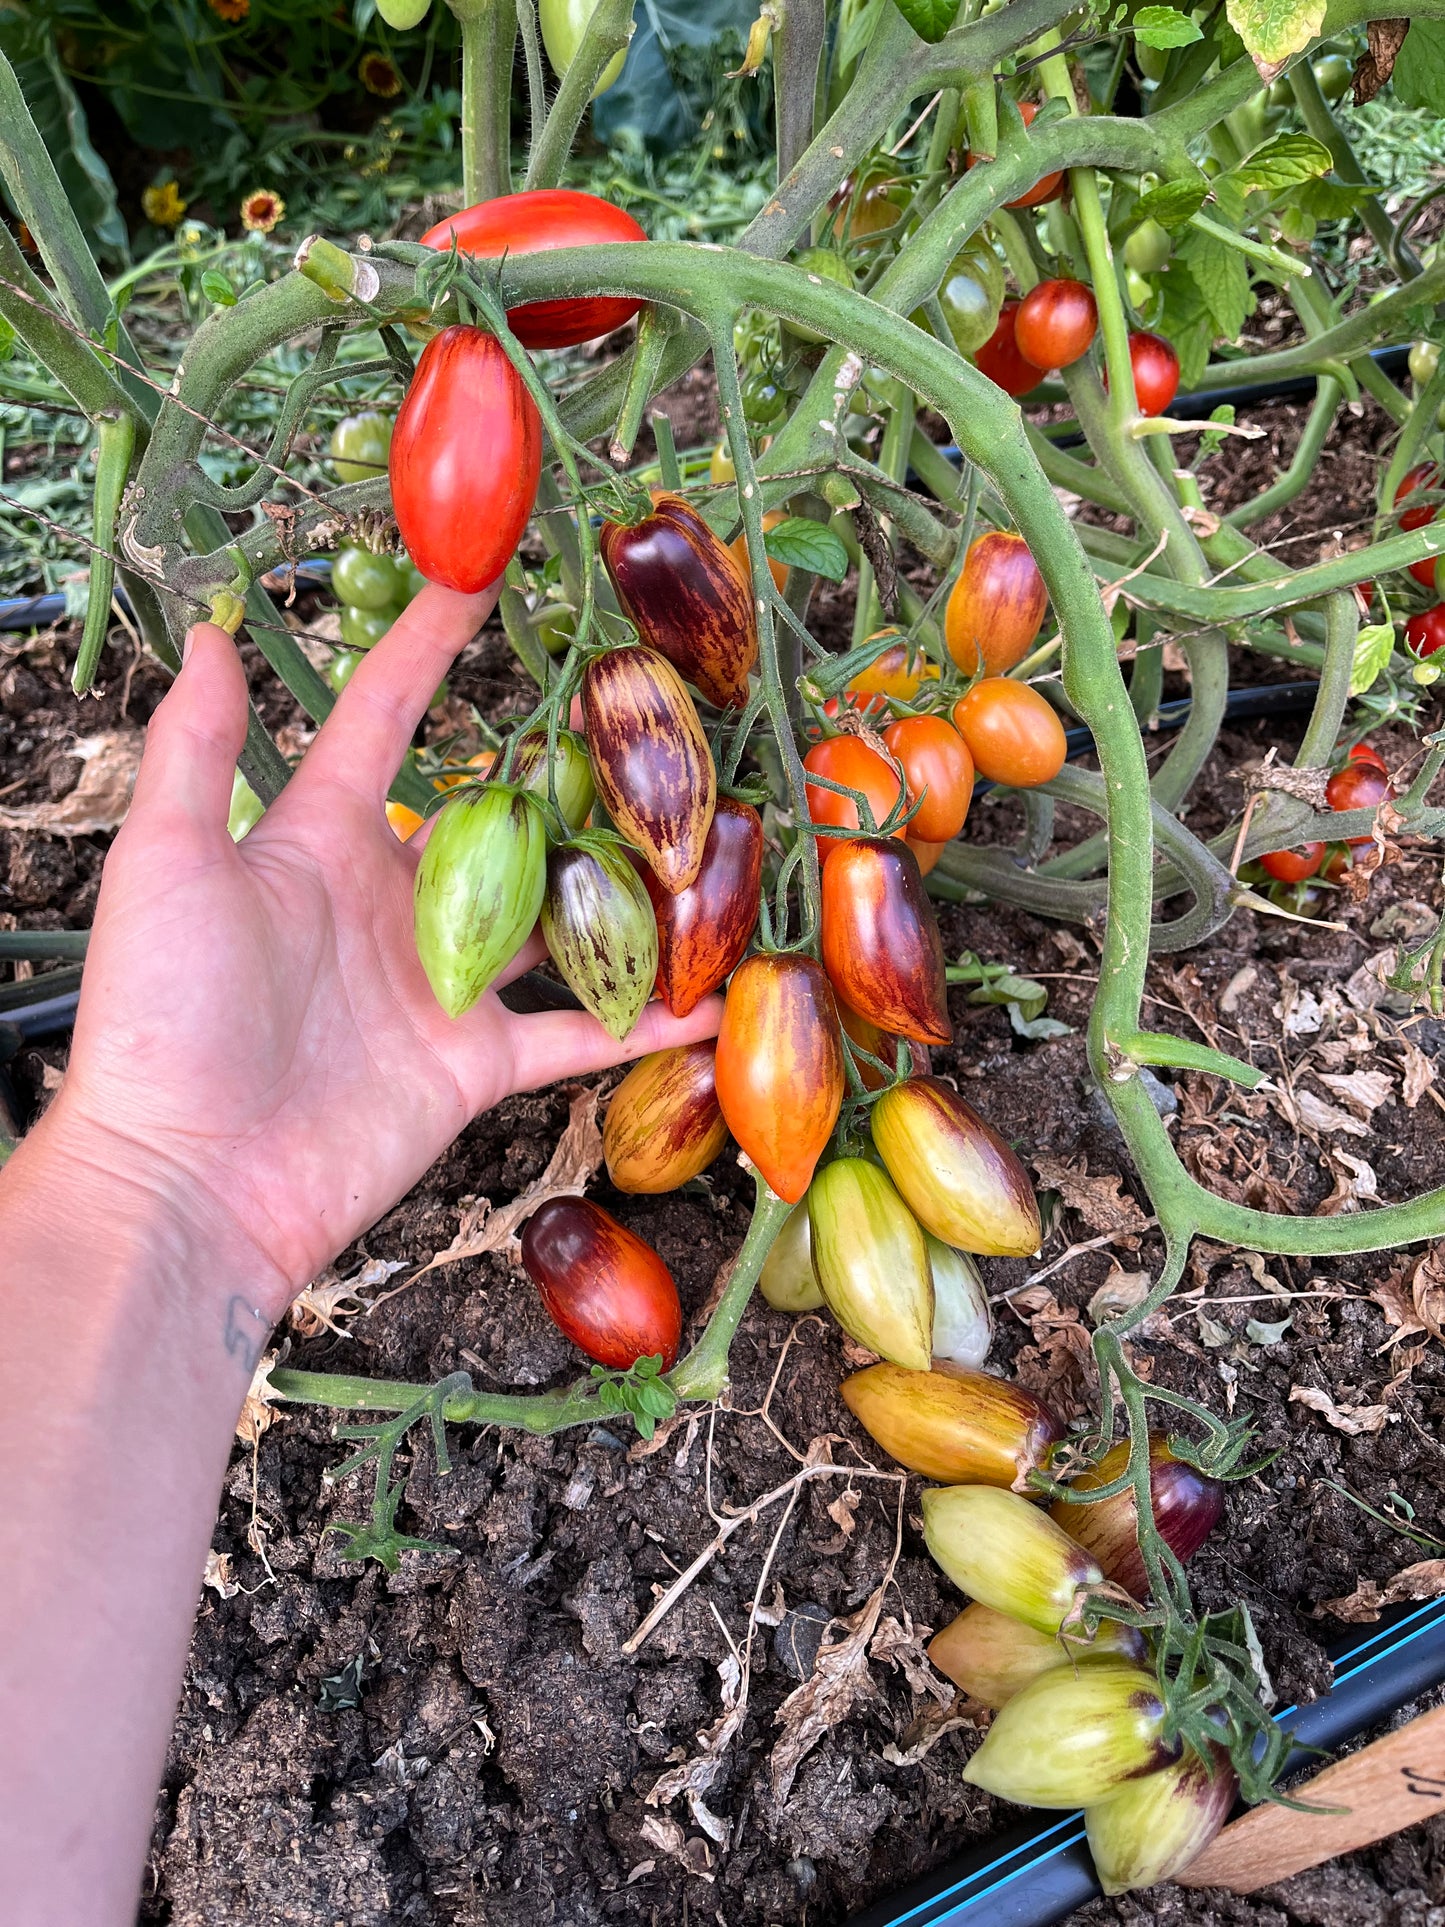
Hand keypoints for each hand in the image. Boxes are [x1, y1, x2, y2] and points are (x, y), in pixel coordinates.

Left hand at [49, 583, 720, 1316]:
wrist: (188, 1182)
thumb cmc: (162, 1016)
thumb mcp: (165, 863)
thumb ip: (199, 751)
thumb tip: (215, 635)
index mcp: (319, 841)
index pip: (384, 722)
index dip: (426, 652)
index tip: (478, 585)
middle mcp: (391, 903)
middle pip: (494, 817)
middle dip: (558, 771)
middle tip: (640, 720)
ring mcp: (438, 985)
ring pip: (549, 918)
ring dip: (616, 887)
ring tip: (700, 840)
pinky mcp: (472, 1065)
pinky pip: (572, 1032)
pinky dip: (640, 1020)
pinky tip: (708, 995)